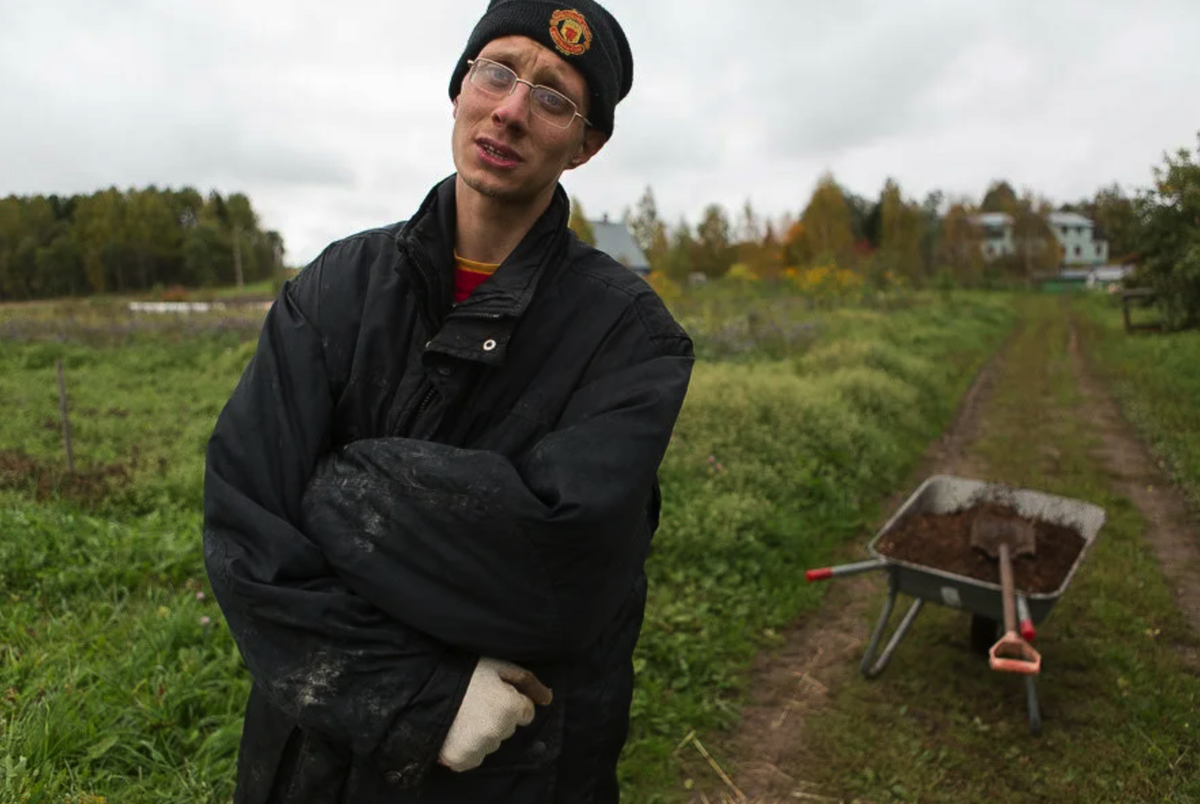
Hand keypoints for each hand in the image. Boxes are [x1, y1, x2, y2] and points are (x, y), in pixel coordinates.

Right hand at [438, 657, 552, 771]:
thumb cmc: (462, 671)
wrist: (423, 688)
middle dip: (497, 716)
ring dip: (482, 733)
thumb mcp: (497, 665)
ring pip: (492, 743)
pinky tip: (456, 731)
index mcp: (509, 706)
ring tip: (463, 715)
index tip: (493, 693)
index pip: (525, 712)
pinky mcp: (462, 760)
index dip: (510, 700)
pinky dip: (467, 748)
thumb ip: (526, 681)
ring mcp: (480, 748)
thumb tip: (548, 697)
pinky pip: (474, 758)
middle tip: (475, 702)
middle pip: (508, 728)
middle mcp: (498, 731)